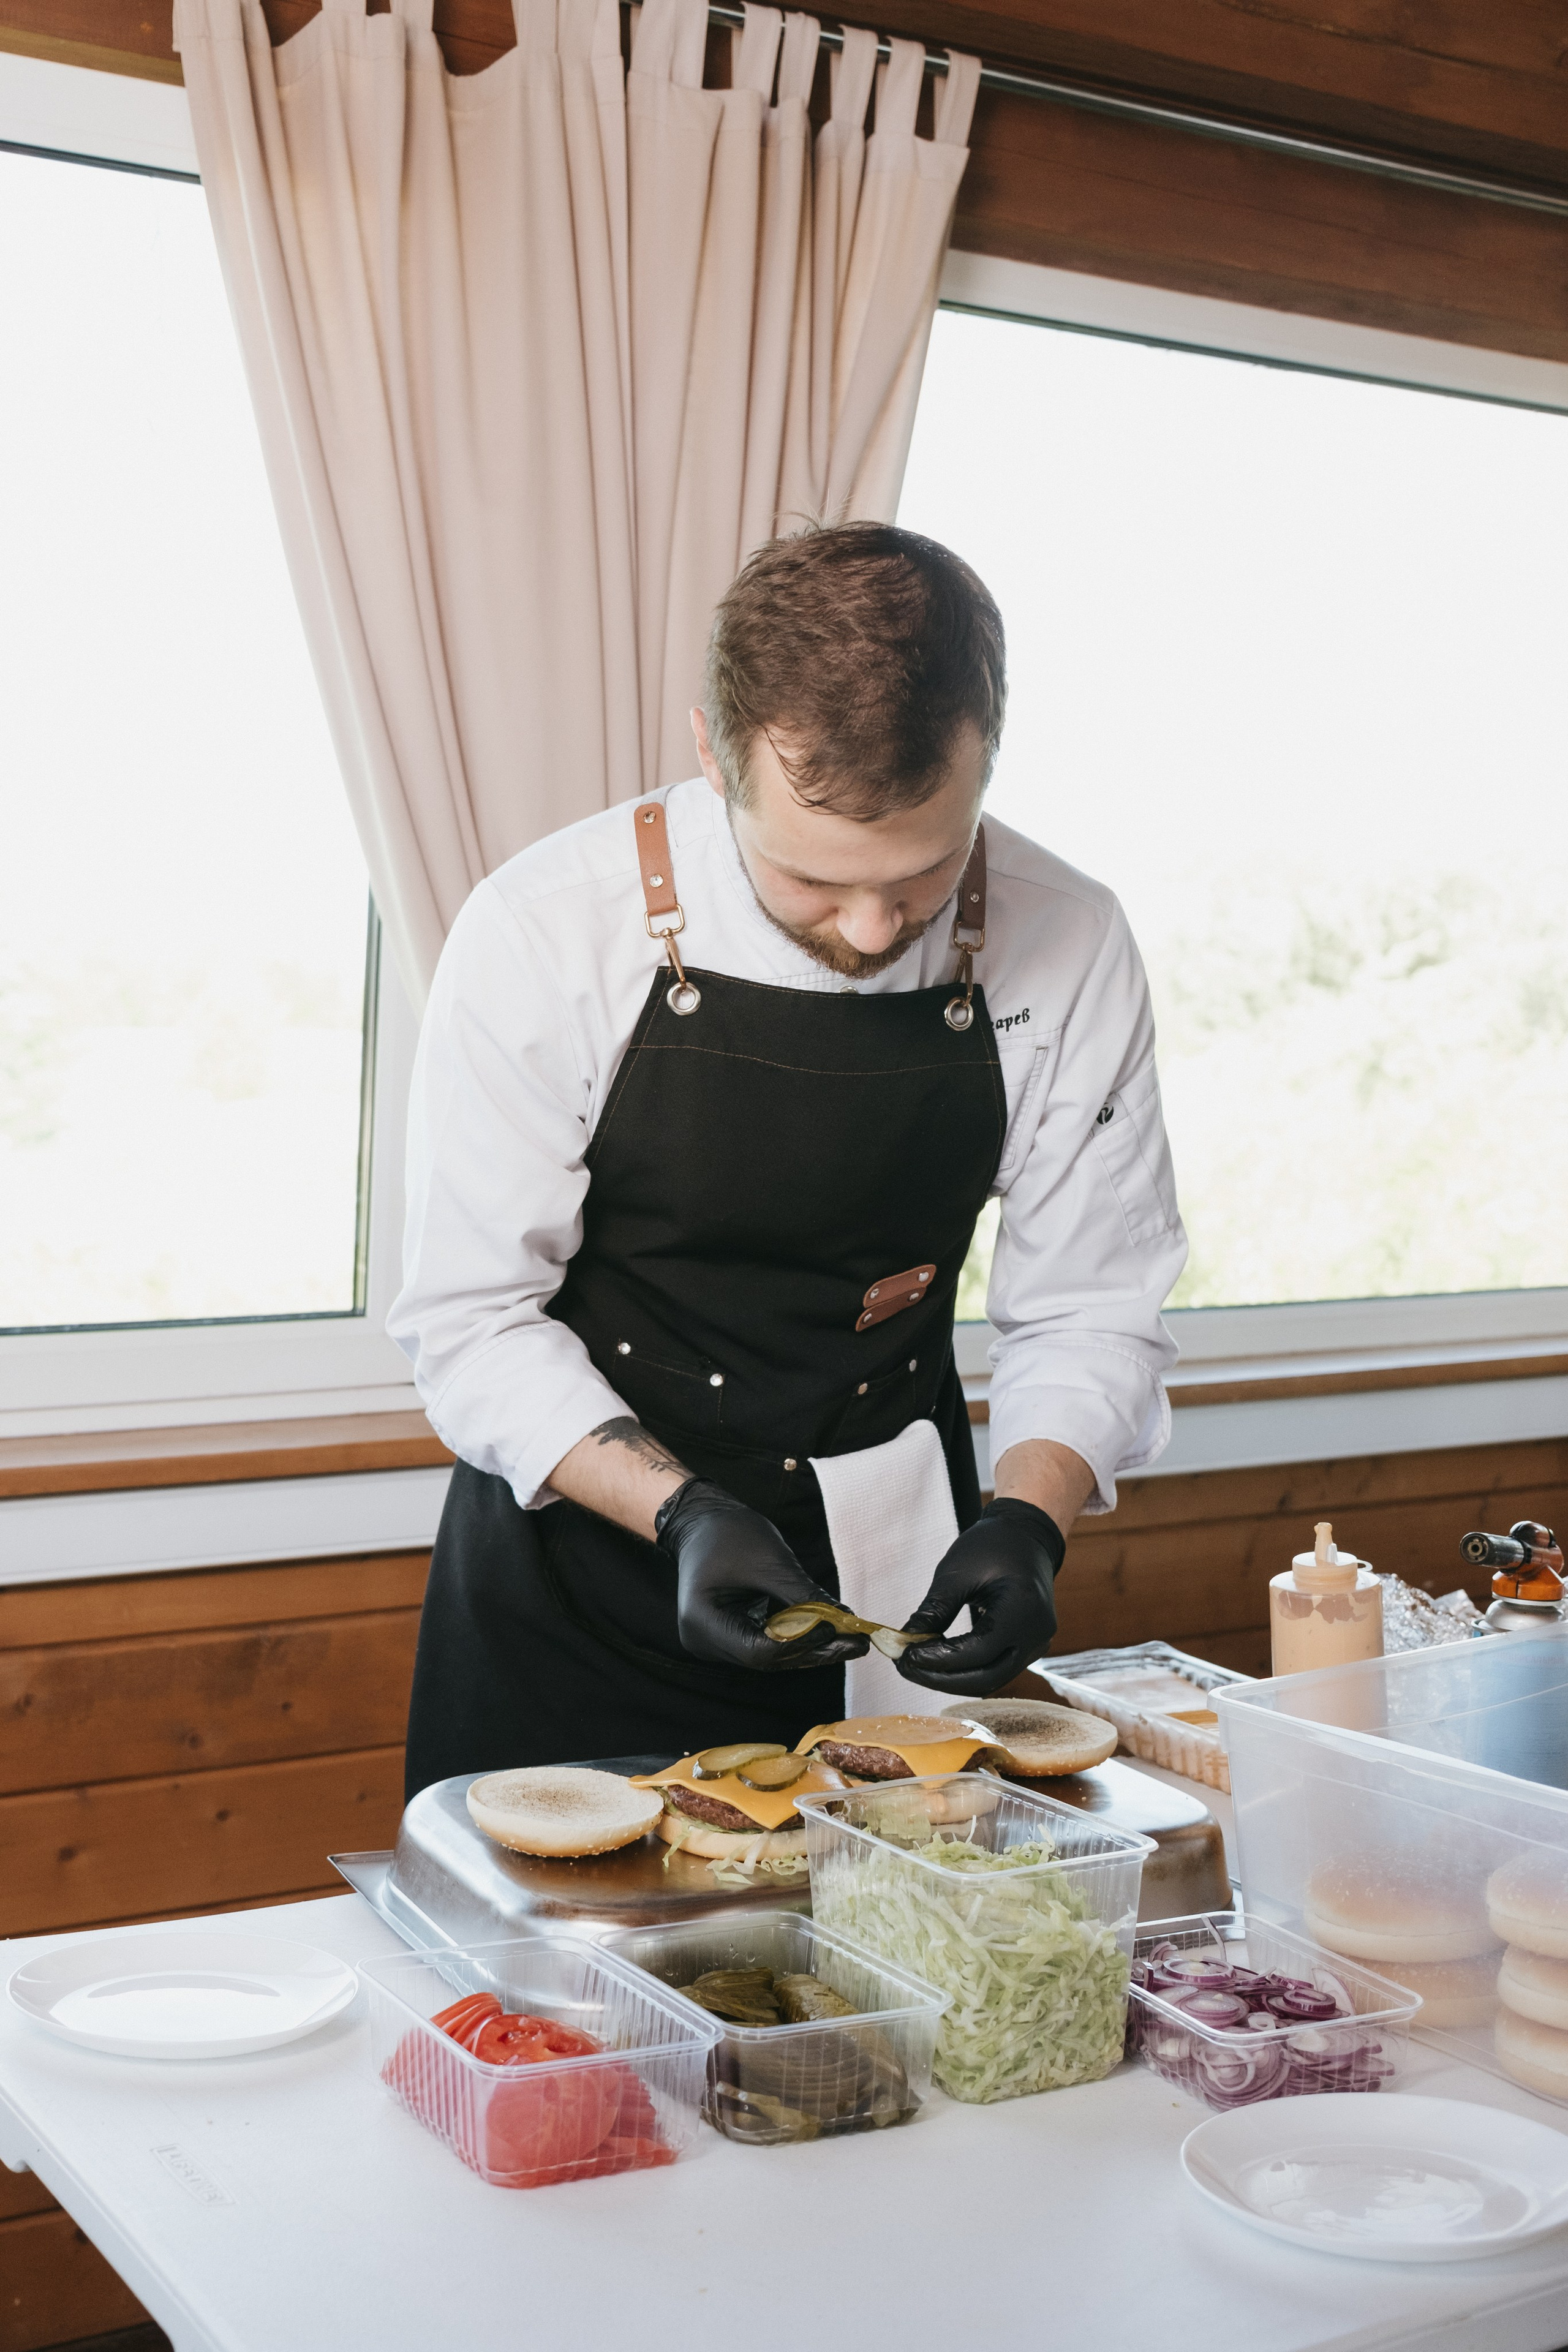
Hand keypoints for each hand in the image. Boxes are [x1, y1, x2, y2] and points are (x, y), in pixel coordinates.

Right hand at [655, 1479, 869, 1672]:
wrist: (701, 1522)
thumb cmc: (728, 1534)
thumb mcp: (769, 1560)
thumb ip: (803, 1594)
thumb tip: (844, 1619)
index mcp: (702, 1622)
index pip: (757, 1652)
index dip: (800, 1643)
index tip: (836, 1628)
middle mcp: (704, 1642)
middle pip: (766, 1659)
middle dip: (814, 1650)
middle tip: (857, 1643)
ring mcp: (715, 1642)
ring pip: (770, 1656)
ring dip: (810, 1647)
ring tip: (850, 1639)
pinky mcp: (729, 1636)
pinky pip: (767, 1644)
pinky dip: (796, 1637)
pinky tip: (827, 1631)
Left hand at [894, 1498, 1064, 1695]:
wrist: (1026, 1536)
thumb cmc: (992, 1545)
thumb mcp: (957, 1571)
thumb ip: (934, 1609)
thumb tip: (905, 1641)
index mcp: (1023, 1608)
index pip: (979, 1651)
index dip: (939, 1660)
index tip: (905, 1656)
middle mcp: (1036, 1634)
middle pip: (987, 1677)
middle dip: (941, 1678)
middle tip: (905, 1667)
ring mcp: (1037, 1645)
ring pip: (991, 1680)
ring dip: (951, 1679)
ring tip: (917, 1666)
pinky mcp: (1029, 1648)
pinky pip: (996, 1669)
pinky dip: (966, 1670)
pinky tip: (939, 1661)